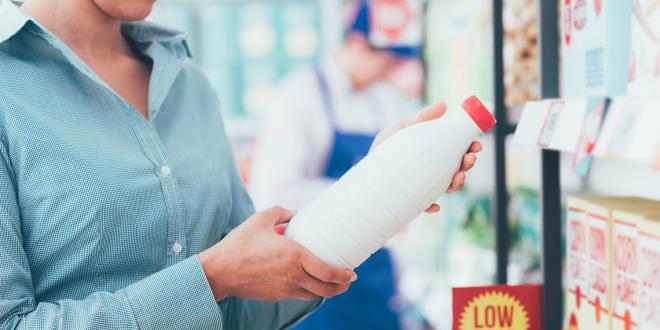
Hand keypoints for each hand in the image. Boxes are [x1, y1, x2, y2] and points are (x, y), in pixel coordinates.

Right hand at [199, 206, 355, 301]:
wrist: (219, 271)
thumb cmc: (239, 244)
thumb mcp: (261, 219)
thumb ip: (282, 212)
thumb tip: (295, 213)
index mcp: (294, 256)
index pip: (328, 272)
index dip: (344, 275)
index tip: (352, 273)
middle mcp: (293, 275)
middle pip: (326, 289)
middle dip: (341, 286)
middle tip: (347, 280)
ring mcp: (284, 288)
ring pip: (313, 295)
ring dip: (325, 290)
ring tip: (330, 281)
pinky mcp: (275, 295)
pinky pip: (297, 294)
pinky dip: (307, 290)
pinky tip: (306, 280)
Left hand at [370, 102, 482, 212]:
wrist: (367, 170)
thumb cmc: (386, 148)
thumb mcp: (403, 130)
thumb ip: (421, 119)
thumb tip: (444, 105)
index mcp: (435, 153)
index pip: (458, 150)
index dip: (471, 148)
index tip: (477, 144)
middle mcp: (434, 170)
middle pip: (459, 168)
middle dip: (468, 164)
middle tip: (469, 158)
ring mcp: (426, 185)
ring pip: (449, 187)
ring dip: (458, 183)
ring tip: (458, 178)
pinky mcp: (414, 199)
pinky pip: (426, 205)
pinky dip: (432, 206)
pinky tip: (435, 206)